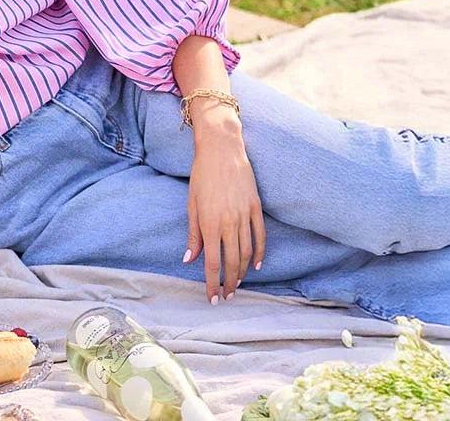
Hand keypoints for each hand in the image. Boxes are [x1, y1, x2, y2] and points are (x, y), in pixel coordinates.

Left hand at [183, 122, 265, 302]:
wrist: (222, 151)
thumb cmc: (201, 176)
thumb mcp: (192, 204)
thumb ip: (193, 234)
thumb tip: (189, 259)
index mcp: (209, 223)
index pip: (213, 263)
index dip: (213, 283)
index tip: (213, 298)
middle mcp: (228, 223)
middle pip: (232, 262)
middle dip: (229, 283)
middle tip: (227, 297)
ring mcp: (244, 215)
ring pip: (246, 252)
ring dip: (243, 272)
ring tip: (238, 285)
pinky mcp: (255, 207)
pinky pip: (260, 236)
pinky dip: (259, 252)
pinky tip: (256, 265)